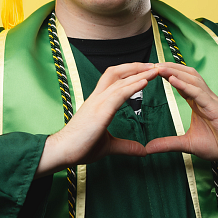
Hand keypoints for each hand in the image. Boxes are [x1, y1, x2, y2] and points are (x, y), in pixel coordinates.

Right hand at [36, 62, 158, 176]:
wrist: (62, 151)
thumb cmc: (80, 147)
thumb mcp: (109, 146)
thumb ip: (126, 146)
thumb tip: (142, 151)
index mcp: (97, 102)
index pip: (114, 79)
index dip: (130, 72)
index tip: (146, 71)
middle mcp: (96, 98)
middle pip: (116, 73)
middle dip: (136, 67)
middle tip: (154, 65)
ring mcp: (97, 103)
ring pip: (120, 81)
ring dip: (139, 74)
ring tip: (155, 70)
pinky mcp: (99, 112)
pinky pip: (118, 94)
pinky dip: (133, 86)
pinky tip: (145, 82)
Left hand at [144, 63, 217, 165]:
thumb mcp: (187, 144)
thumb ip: (168, 144)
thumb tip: (148, 148)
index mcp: (198, 102)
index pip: (181, 82)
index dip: (168, 74)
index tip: (153, 70)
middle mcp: (204, 98)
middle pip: (186, 75)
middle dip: (170, 67)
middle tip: (152, 64)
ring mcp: (211, 101)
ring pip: (192, 80)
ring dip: (176, 72)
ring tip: (159, 68)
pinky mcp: (215, 108)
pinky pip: (199, 93)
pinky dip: (186, 86)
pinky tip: (173, 80)